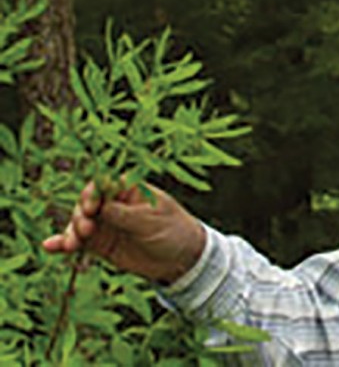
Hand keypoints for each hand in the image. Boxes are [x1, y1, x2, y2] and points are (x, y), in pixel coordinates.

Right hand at [42, 181, 205, 284]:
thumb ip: (126, 215)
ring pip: (79, 223)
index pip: (104, 185)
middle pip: (87, 204)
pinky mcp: (102, 244)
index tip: (90, 208)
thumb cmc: (173, 230)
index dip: (93, 194)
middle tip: (86, 230)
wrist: (182, 259)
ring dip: (71, 231)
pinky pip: (79, 241)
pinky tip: (51, 246)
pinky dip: (64, 243)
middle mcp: (114, 204)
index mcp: (130, 189)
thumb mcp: (152, 221)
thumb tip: (102, 209)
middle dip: (80, 215)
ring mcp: (106, 224)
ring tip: (72, 245)